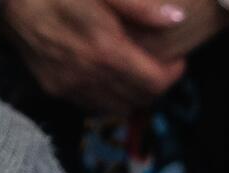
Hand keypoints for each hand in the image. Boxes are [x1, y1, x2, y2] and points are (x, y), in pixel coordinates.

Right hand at [0, 0, 218, 112]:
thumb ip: (140, 7)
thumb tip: (176, 19)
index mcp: (105, 50)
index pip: (155, 83)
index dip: (172, 74)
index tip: (176, 59)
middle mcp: (88, 76)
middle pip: (139, 99)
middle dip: (155, 84)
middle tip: (157, 63)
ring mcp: (68, 86)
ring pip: (117, 107)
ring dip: (132, 94)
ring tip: (135, 70)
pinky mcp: (52, 88)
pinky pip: (92, 105)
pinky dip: (108, 96)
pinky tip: (107, 74)